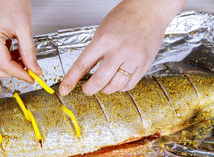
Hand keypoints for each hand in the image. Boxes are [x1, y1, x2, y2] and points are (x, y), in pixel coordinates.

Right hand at [0, 0, 40, 82]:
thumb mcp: (24, 27)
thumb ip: (29, 52)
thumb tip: (34, 69)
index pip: (3, 65)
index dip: (19, 74)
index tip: (31, 77)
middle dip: (8, 73)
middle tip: (25, 71)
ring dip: (5, 65)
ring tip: (21, 58)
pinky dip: (1, 57)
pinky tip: (13, 50)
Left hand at [59, 0, 185, 95]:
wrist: (148, 10)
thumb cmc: (124, 18)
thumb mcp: (101, 32)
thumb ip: (93, 53)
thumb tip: (82, 74)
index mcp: (104, 40)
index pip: (82, 65)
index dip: (71, 80)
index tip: (64, 89)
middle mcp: (119, 50)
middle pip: (99, 80)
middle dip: (89, 89)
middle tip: (87, 89)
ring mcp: (133, 58)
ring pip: (115, 86)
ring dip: (105, 89)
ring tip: (103, 84)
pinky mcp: (145, 64)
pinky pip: (129, 85)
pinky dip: (120, 87)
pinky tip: (117, 81)